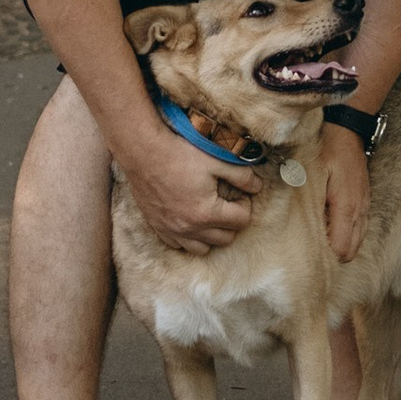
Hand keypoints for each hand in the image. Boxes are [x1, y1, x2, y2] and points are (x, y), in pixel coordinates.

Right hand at [117, 127, 254, 256]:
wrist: (142, 151)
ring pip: (203, 248)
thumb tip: (257, 187)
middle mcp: (190, 228)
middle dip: (232, 221)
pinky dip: (189, 237)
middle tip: (227, 203)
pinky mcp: (158, 227)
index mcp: (207, 213)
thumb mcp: (216, 160)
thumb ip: (242, 175)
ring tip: (210, 214)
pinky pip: (179, 245)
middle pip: (225, 238)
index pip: (241, 221)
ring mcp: (172, 230)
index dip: (245, 206)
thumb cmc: (180, 153)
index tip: (239, 194)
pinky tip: (190, 219)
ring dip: (211, 234)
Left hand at [319, 122, 370, 264]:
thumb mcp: (313, 173)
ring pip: (357, 242)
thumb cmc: (328, 150)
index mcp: (346, 206)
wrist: (348, 131)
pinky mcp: (365, 203)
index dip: (324, 255)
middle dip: (332, 255)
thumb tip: (300, 228)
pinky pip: (360, 230)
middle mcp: (359, 211)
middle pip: (350, 251)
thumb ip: (310, 202)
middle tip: (311, 246)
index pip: (340, 248)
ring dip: (341, 245)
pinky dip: (348, 235)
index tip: (307, 249)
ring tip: (320, 237)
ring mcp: (365, 207)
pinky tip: (332, 226)